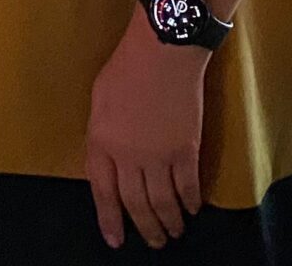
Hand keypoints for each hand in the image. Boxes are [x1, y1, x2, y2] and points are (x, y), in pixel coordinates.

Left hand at [84, 19, 209, 249]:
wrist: (162, 50)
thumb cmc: (126, 67)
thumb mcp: (99, 100)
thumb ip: (103, 135)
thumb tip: (110, 161)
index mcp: (102, 141)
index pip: (103, 192)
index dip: (110, 219)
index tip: (116, 241)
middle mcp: (128, 155)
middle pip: (136, 204)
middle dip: (145, 228)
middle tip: (154, 242)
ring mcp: (159, 155)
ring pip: (163, 203)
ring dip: (169, 222)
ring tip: (174, 232)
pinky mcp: (186, 149)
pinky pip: (188, 186)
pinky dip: (190, 202)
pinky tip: (192, 209)